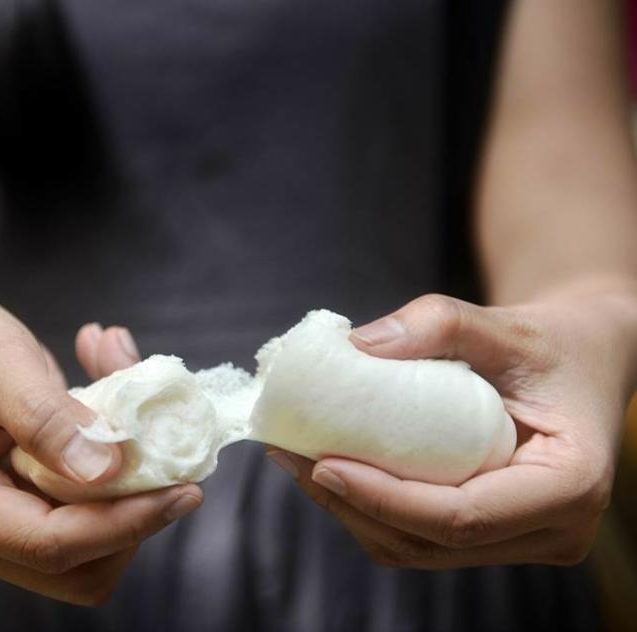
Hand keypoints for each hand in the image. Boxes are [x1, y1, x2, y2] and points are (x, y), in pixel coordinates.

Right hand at [0, 276, 201, 603]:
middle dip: (133, 518)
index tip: (183, 490)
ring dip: (131, 489)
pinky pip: (86, 515)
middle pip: (75, 567)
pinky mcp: (22, 510)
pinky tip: (117, 406)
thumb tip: (108, 472)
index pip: (48, 544)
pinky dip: (118, 473)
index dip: (123, 523)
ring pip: (90, 550)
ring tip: (133, 401)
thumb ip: (48, 419)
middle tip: (170, 454)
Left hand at [269, 286, 636, 567]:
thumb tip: (355, 346)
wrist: (583, 363)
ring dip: (351, 511)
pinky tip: (331, 468)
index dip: (384, 498)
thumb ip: (438, 323)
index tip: (322, 464)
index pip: (462, 516)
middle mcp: (552, 532)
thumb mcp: (505, 324)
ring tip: (299, 461)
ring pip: (417, 549)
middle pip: (429, 542)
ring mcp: (522, 541)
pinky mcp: (494, 536)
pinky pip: (420, 537)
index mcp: (569, 486)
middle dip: (351, 505)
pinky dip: (370, 508)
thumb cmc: (553, 343)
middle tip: (292, 457)